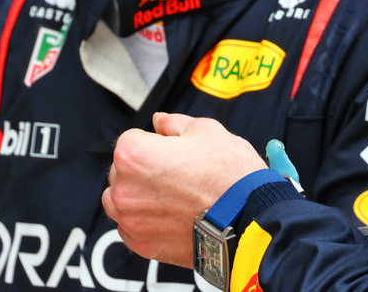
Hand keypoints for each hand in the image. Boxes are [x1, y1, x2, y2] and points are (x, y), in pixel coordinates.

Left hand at [102, 112, 266, 267]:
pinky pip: (131, 228)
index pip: (130, 139)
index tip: (174, 150)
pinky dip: (145, 221)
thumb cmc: (229, 175)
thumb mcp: (207, 131)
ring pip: (120, 201)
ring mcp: (131, 221)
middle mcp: (124, 189)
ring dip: (138, 196)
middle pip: (122, 170)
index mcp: (134, 155)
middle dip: (144, 168)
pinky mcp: (142, 245)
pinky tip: (171, 216)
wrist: (248, 220)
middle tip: (178, 173)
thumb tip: (160, 121)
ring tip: (172, 197)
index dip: (155, 141)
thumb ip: (175, 123)